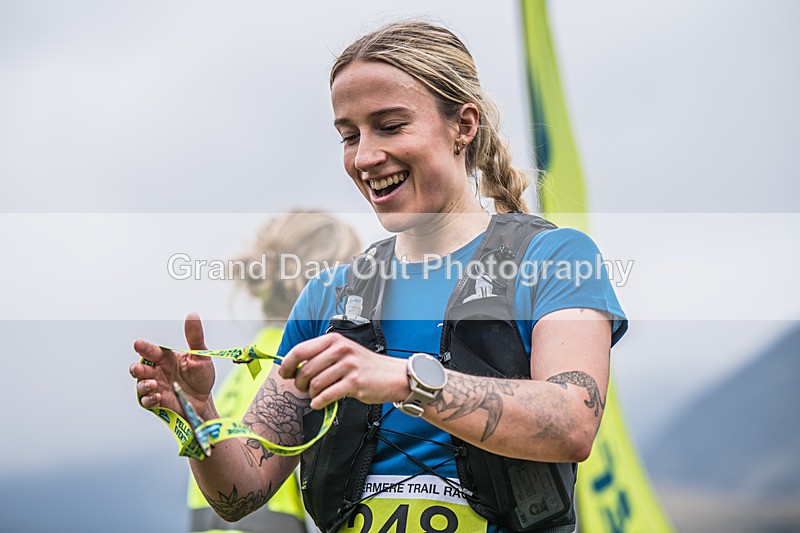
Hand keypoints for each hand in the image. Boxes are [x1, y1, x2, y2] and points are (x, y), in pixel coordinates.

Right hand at [130, 312, 215, 418]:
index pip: (152, 351)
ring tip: (153, 384)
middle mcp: (157, 372)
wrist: (204, 400)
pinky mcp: (158, 402)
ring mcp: (156, 387)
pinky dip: (149, 399)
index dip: (145, 347)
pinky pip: (147, 401)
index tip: (138, 344)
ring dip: (143, 385)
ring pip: (141, 385)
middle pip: (140, 368)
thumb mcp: (201, 355)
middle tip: (139, 368)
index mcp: (166, 358)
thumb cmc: (201, 376)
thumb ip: (195, 337)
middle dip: (137, 368)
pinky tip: (157, 396)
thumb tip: (192, 314)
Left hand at [278, 333, 407, 408]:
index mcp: (333, 340)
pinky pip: (327, 395)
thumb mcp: (342, 353)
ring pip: (315, 384)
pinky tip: (320, 403)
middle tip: (305, 389)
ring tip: (317, 395)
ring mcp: (348, 365)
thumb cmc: (364, 366)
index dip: (287, 364)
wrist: (392, 376)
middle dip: (300, 384)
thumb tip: (292, 368)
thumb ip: (320, 356)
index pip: (300, 350)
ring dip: (312, 394)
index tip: (284, 374)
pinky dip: (319, 402)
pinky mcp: (354, 382)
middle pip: (305, 370)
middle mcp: (340, 349)